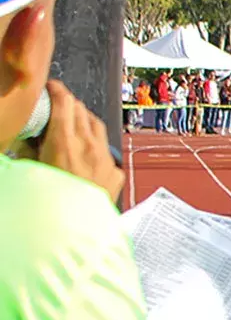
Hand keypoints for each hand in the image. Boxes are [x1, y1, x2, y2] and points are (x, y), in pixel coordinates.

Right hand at [38, 81, 123, 200]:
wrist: (76, 233)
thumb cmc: (51, 205)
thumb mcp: (29, 172)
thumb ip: (27, 150)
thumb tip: (26, 140)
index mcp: (64, 143)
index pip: (64, 102)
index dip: (56, 90)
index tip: (50, 87)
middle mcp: (89, 147)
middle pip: (81, 111)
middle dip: (68, 103)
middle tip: (56, 104)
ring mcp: (106, 160)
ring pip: (97, 127)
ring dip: (84, 120)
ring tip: (71, 123)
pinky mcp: (115, 174)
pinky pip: (107, 152)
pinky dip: (95, 147)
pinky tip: (85, 154)